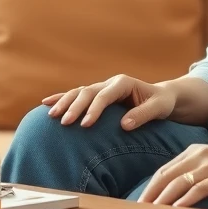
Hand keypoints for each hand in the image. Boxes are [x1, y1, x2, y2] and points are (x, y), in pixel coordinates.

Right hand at [42, 75, 175, 129]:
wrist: (162, 97)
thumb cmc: (162, 103)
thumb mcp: (159, 108)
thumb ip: (143, 115)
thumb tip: (124, 125)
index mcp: (123, 83)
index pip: (104, 96)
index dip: (94, 109)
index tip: (85, 125)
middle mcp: (110, 83)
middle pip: (87, 93)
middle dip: (74, 107)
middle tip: (64, 122)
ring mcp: (102, 88)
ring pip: (78, 92)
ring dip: (64, 102)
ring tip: (51, 116)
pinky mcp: (97, 95)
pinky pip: (76, 95)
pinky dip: (61, 98)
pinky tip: (45, 104)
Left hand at [137, 135, 207, 206]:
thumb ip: (195, 170)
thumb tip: (176, 188)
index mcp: (194, 152)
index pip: (164, 170)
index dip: (150, 187)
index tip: (140, 202)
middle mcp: (198, 156)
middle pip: (166, 176)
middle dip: (151, 195)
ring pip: (179, 183)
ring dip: (163, 200)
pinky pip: (199, 189)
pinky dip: (185, 200)